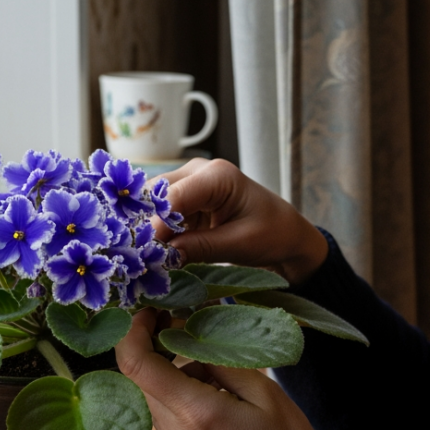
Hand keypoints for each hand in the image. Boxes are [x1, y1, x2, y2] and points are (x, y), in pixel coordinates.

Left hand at [115, 308, 342, 429]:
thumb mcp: (265, 392)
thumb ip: (223, 362)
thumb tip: (192, 341)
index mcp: (197, 413)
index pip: (137, 367)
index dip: (134, 333)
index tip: (151, 312)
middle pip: (140, 379)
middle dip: (154, 348)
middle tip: (185, 327)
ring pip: (152, 396)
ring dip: (170, 372)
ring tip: (214, 367)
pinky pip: (165, 415)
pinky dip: (179, 394)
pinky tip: (214, 393)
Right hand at [152, 158, 327, 284]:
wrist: (287, 234)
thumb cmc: (272, 234)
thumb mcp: (239, 244)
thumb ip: (200, 247)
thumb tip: (162, 255)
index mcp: (217, 175)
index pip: (171, 197)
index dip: (154, 225)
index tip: (145, 253)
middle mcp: (199, 171)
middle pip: (155, 195)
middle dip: (147, 225)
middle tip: (142, 257)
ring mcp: (191, 183)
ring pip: (153, 204)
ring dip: (151, 230)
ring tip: (149, 257)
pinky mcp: (187, 199)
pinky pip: (162, 213)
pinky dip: (159, 232)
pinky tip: (160, 252)